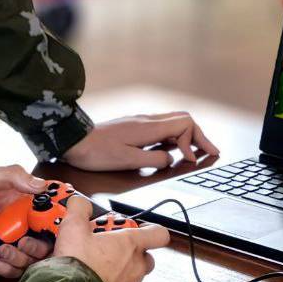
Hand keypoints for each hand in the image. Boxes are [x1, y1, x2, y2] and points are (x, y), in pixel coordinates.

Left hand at [0, 166, 56, 277]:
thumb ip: (11, 176)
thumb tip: (42, 185)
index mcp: (20, 203)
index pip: (49, 211)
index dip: (57, 218)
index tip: (57, 223)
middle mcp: (19, 225)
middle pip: (46, 241)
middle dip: (38, 245)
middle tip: (22, 242)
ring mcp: (9, 245)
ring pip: (32, 259)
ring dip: (20, 257)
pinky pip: (13, 271)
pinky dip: (4, 267)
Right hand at [53, 195, 170, 281]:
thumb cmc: (78, 265)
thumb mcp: (73, 227)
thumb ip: (79, 209)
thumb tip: (80, 202)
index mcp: (130, 244)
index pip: (158, 234)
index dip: (151, 230)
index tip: (138, 229)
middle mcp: (136, 267)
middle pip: (145, 256)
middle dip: (130, 252)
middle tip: (108, 249)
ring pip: (134, 278)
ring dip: (120, 272)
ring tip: (96, 270)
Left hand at [61, 112, 219, 170]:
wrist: (72, 141)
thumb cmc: (96, 151)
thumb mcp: (129, 161)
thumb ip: (155, 160)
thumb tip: (171, 160)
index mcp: (148, 127)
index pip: (186, 123)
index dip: (194, 140)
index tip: (189, 159)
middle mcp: (147, 120)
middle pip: (183, 120)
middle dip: (198, 136)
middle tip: (210, 152)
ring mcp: (140, 122)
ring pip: (173, 123)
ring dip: (186, 137)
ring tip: (196, 151)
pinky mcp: (133, 128)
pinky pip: (161, 129)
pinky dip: (173, 138)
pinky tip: (172, 149)